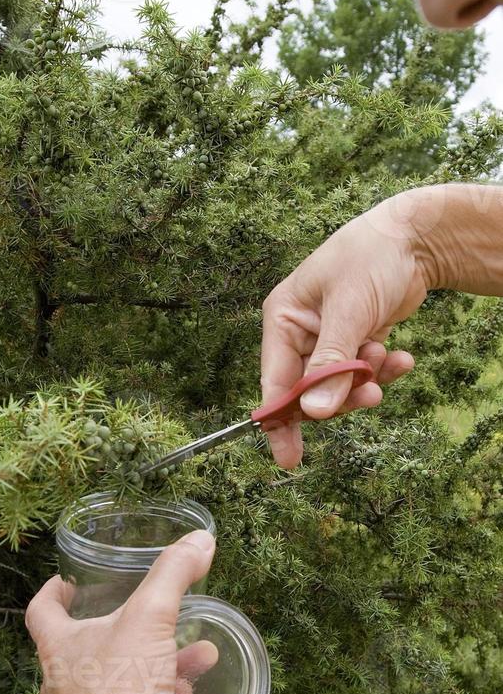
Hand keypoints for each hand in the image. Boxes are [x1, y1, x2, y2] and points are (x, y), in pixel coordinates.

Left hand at [25, 529, 216, 693]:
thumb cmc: (120, 692)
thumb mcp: (150, 618)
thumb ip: (173, 574)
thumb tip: (201, 539)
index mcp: (57, 649)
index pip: (41, 612)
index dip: (51, 594)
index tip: (63, 582)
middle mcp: (63, 685)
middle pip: (88, 647)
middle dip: (128, 631)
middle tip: (150, 618)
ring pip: (120, 682)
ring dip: (157, 666)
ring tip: (196, 655)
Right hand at [261, 193, 431, 467]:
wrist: (417, 237)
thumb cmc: (371, 258)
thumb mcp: (348, 311)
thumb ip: (331, 365)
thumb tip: (316, 413)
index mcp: (283, 320)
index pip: (275, 381)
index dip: (281, 420)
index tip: (289, 457)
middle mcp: (300, 333)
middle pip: (308, 390)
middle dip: (338, 397)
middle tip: (367, 397)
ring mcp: (327, 340)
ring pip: (337, 386)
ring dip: (364, 382)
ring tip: (387, 361)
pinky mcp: (354, 343)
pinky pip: (361, 374)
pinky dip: (381, 372)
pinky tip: (401, 358)